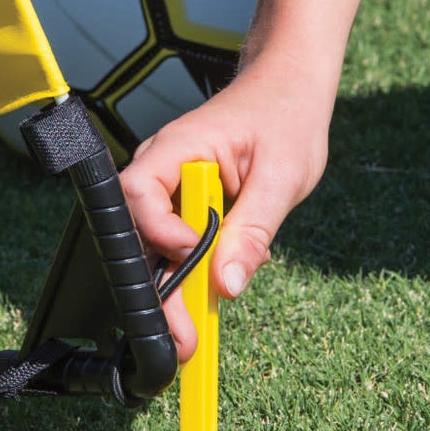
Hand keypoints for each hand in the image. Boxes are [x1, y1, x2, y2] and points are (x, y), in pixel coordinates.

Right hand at [121, 62, 332, 360]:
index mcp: (179, 147)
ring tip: (198, 330)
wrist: (290, 90)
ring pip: (158, 247)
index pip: (139, 193)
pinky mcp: (185, 205)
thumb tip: (227, 286)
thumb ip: (253, 231)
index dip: (158, 233)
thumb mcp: (282, 176)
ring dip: (181, 285)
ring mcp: (171, 187)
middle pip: (140, 233)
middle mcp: (163, 167)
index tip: (193, 257)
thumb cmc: (286, 117)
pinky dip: (199, 268)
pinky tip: (222, 282)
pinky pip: (179, 244)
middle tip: (183, 340)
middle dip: (160, 289)